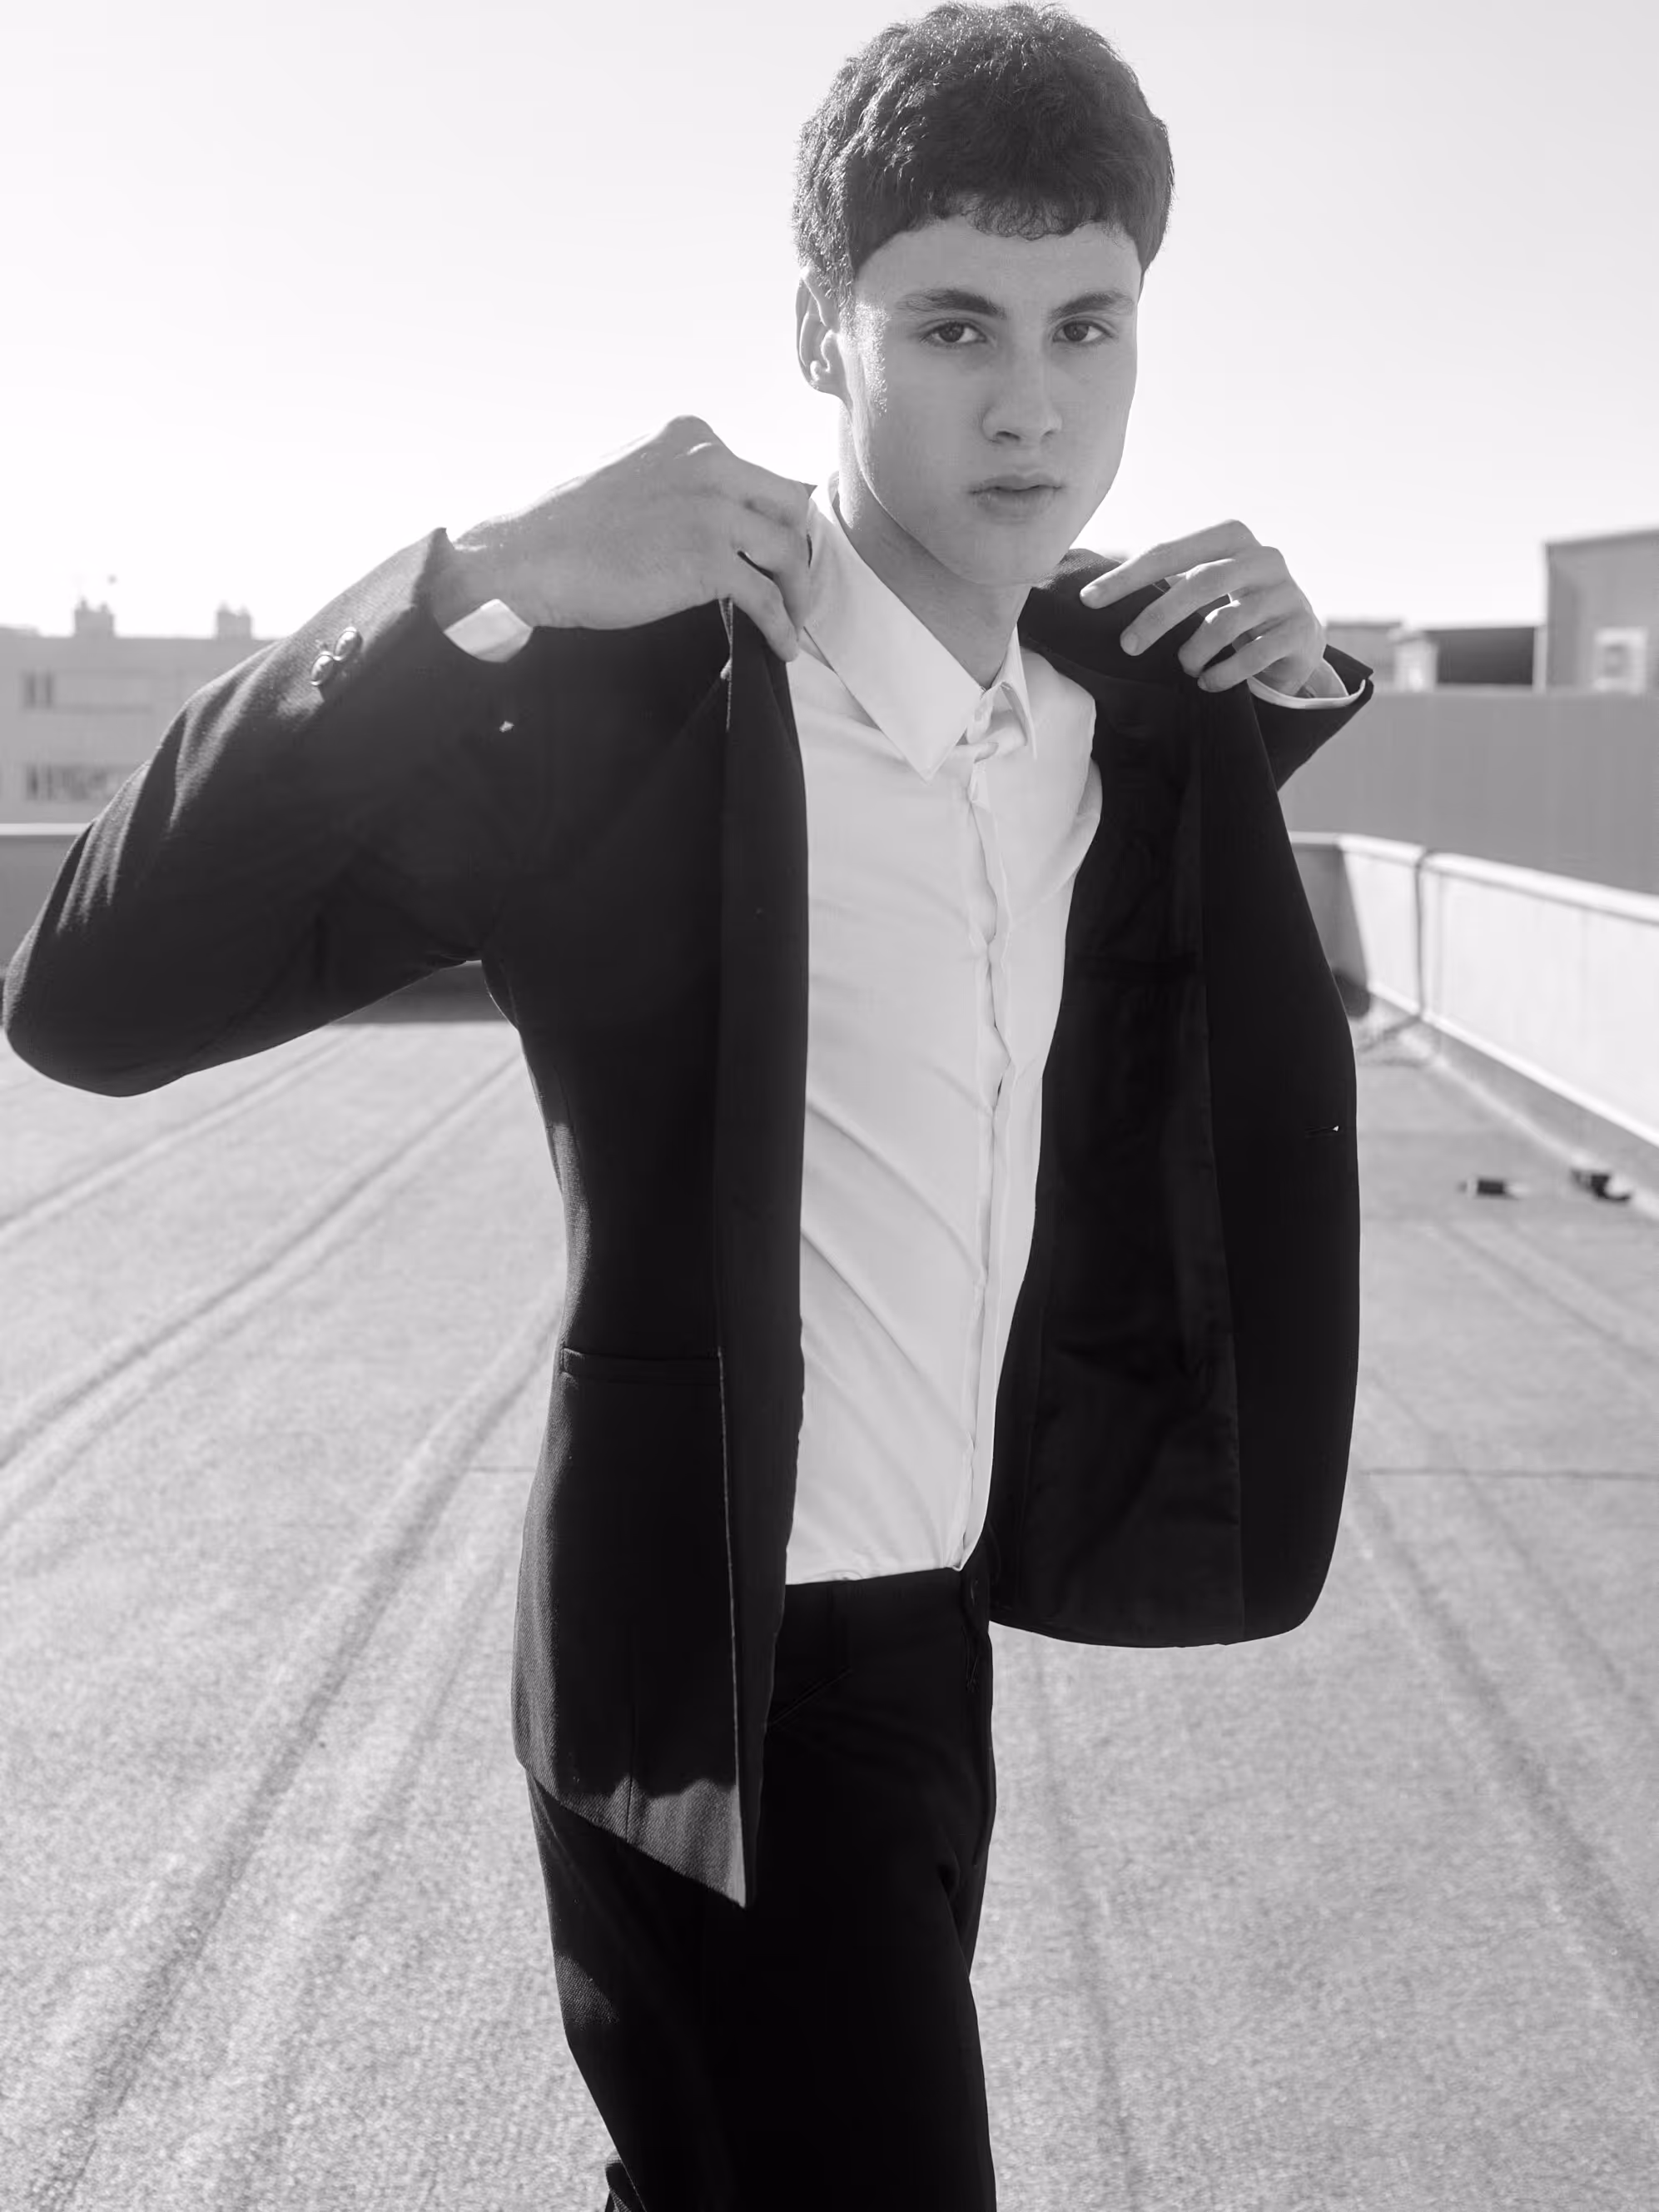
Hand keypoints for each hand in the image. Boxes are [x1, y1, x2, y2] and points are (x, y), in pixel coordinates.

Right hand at [437, 416, 812, 662]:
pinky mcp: (706, 559)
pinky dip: (782, 627)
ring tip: (790, 622)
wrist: (528, 557)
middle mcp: (710, 461)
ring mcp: (711, 509)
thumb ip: (680, 482)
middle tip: (792, 588)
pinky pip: (766, 597)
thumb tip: (717, 512)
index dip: (774, 521)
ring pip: (787, 551)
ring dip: (796, 593)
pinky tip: (783, 647)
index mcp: (691, 436)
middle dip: (798, 552)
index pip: (761, 476)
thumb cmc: (569, 526)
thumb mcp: (635, 474)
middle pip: (789, 507)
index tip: (775, 554)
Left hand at [1078, 519, 1327, 695]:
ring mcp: (1288, 593)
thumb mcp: (1205, 587)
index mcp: (1233, 538)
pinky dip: (1223, 674)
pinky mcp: (1302, 630)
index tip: (1089, 600)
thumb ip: (1168, 580)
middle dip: (1157, 617)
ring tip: (1185, 667)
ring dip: (1194, 651)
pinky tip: (1208, 683)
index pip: (1171, 551)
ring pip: (1227, 621)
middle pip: (1202, 581)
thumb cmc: (1235, 610)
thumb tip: (1096, 592)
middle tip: (1127, 646)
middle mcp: (1265, 558)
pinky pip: (1254, 654)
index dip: (1128, 576)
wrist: (1297, 639)